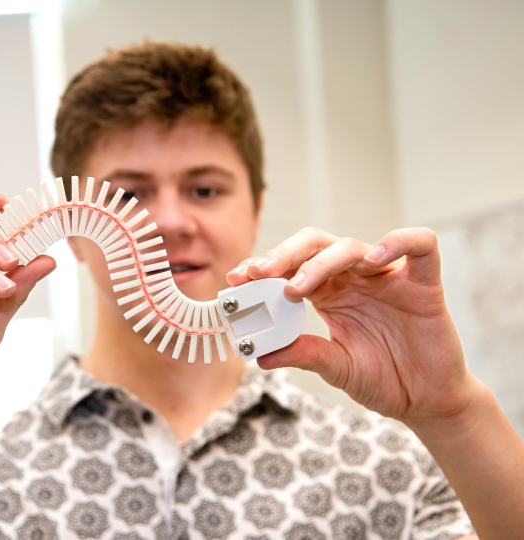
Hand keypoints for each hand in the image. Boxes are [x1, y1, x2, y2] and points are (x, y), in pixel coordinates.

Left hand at [226, 227, 479, 424]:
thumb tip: (258, 355)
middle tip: (257, 272)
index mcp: (329, 293)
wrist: (425, 401)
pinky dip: (398, 243)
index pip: (292, 266)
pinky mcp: (424, 284)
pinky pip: (420, 246)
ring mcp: (388, 277)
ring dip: (319, 262)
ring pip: (351, 246)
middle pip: (315, 245)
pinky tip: (372, 261)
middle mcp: (354, 278)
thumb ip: (303, 354)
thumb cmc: (381, 379)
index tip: (236, 279)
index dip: (264, 267)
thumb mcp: (335, 368)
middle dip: (283, 254)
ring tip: (295, 287)